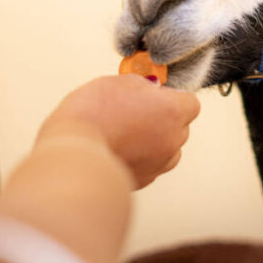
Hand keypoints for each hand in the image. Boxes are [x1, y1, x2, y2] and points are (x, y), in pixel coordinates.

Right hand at [38, 74, 200, 188]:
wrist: (73, 153)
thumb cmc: (93, 113)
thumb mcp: (120, 82)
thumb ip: (143, 86)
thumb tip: (151, 91)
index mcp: (172, 111)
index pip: (190, 103)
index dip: (172, 97)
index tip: (154, 95)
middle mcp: (172, 139)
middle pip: (180, 127)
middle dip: (164, 118)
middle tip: (135, 111)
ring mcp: (159, 164)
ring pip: (168, 149)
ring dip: (155, 140)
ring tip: (126, 132)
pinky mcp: (143, 181)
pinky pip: (151, 165)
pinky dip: (140, 157)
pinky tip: (118, 148)